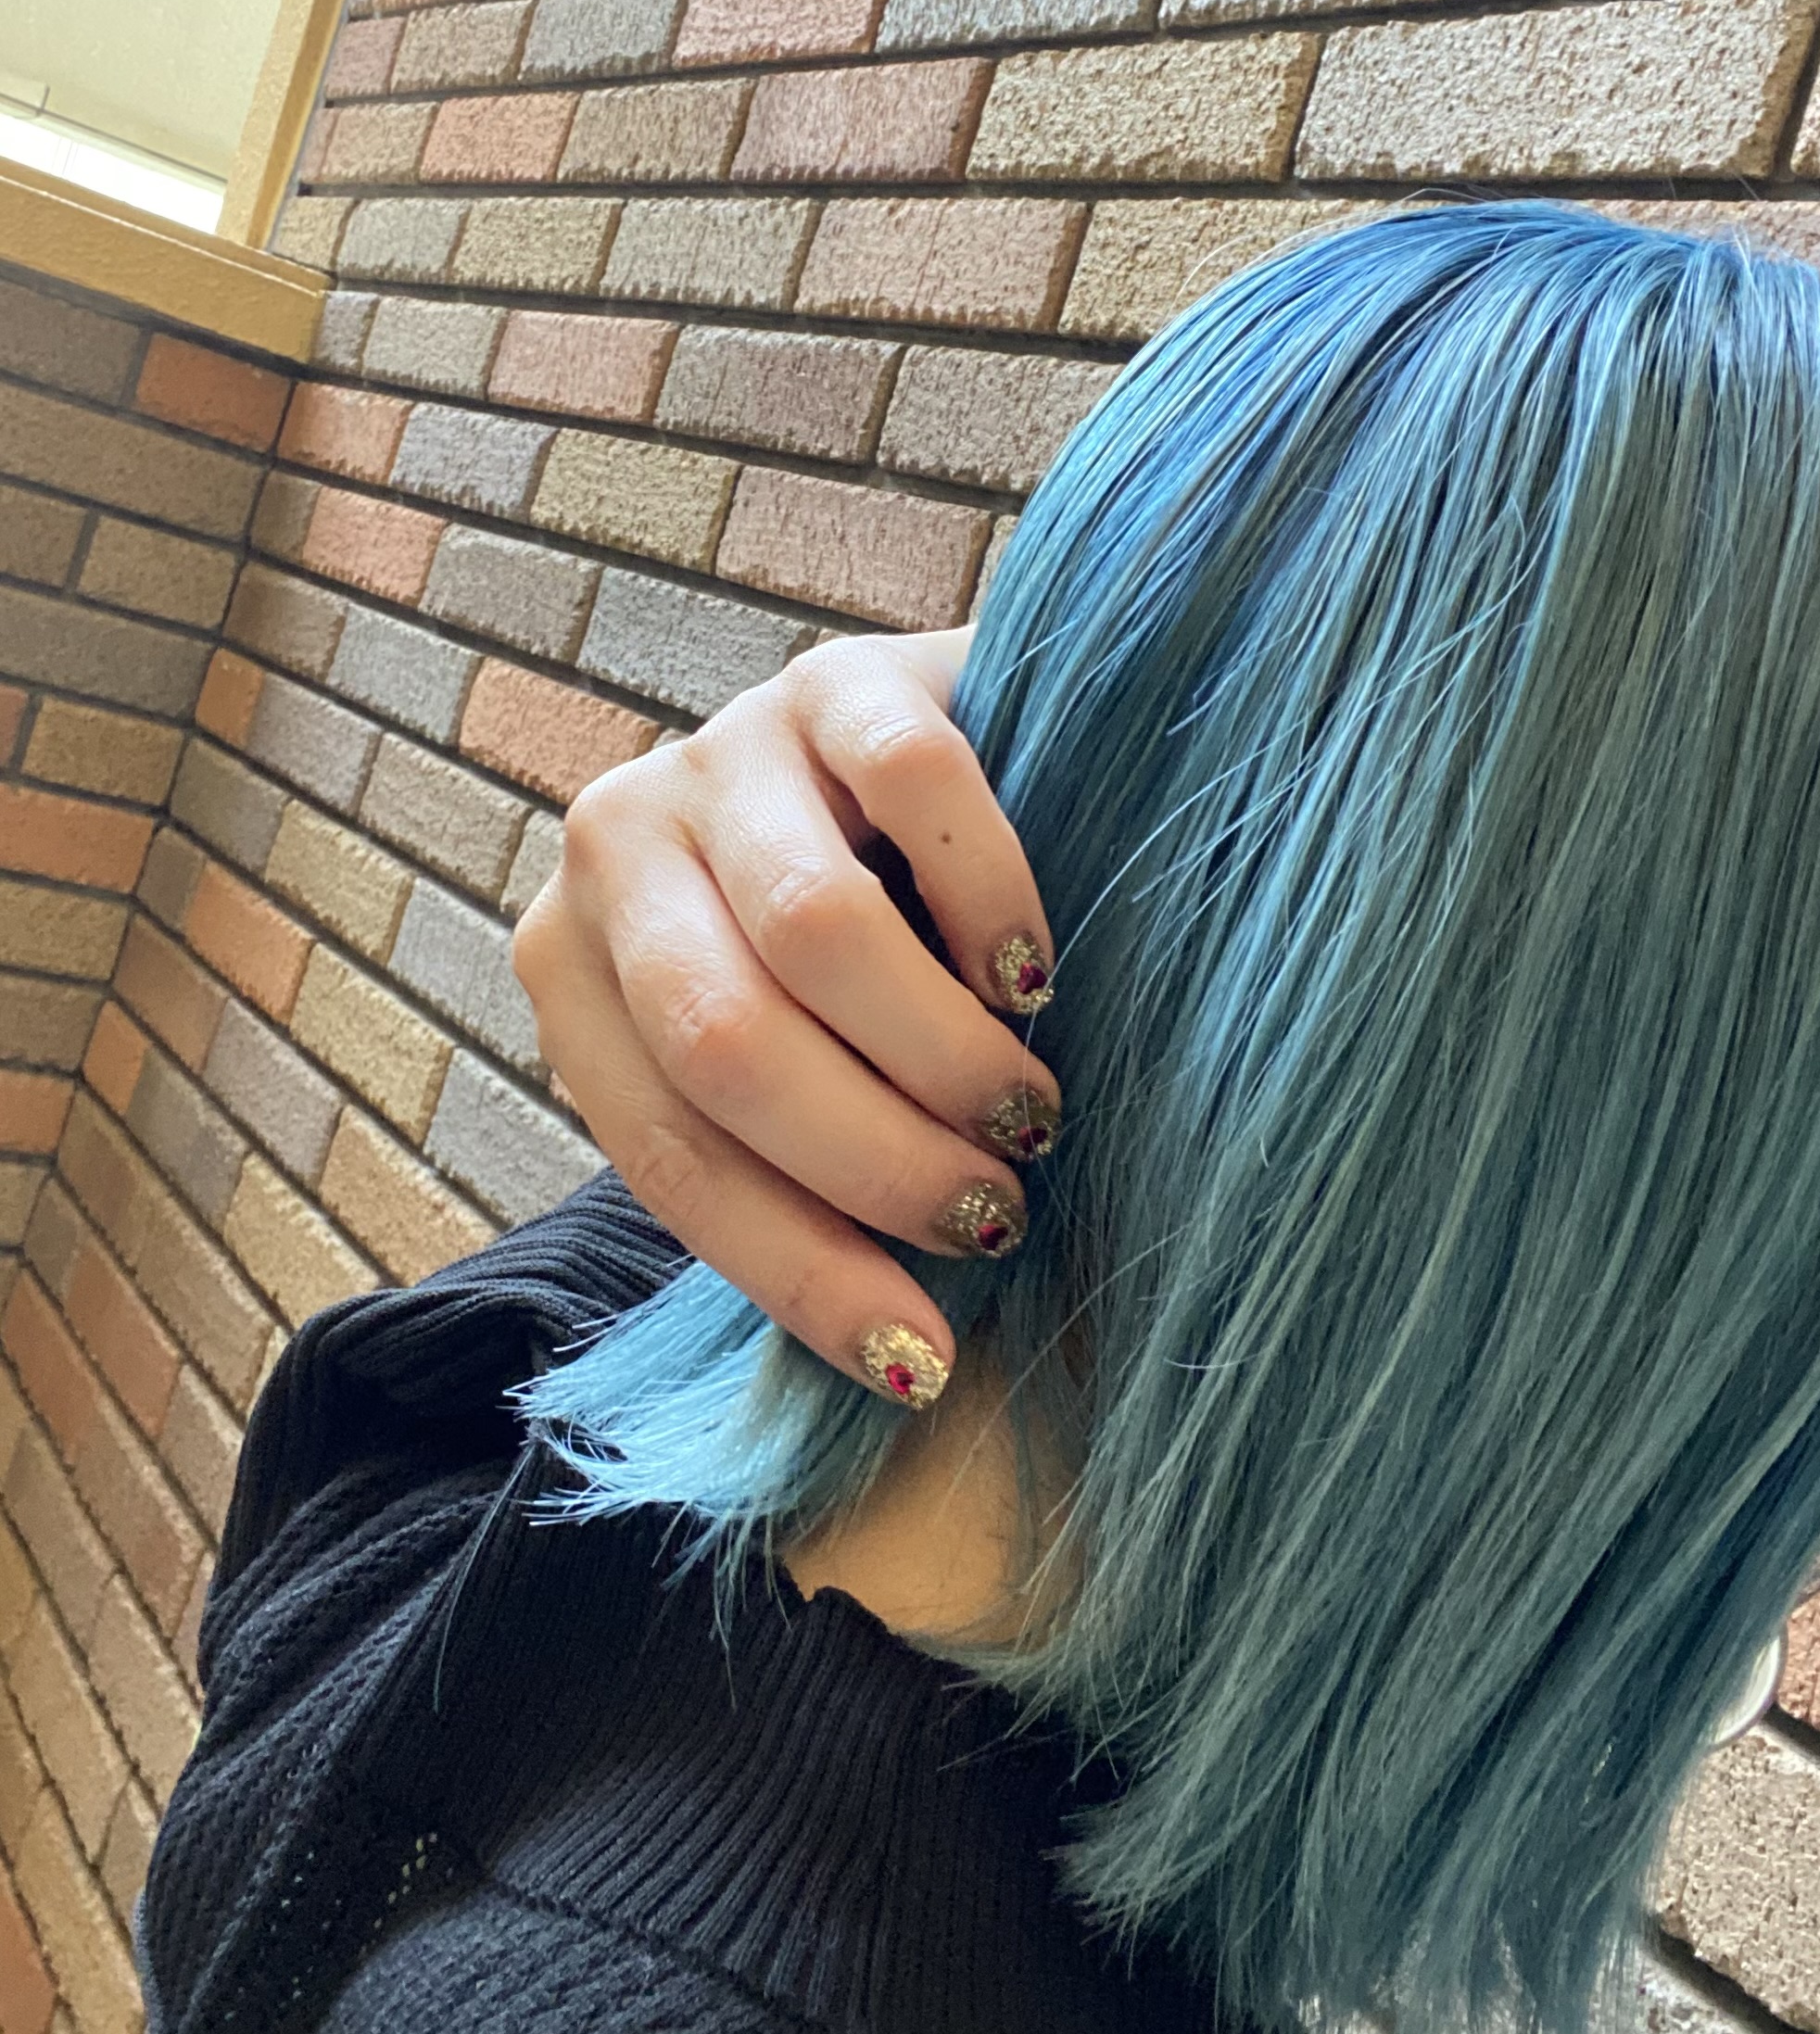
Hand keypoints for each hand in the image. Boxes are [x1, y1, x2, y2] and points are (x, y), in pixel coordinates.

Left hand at [512, 626, 1059, 1404]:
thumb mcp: (791, 1063)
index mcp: (573, 965)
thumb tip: (906, 1358)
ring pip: (813, 929)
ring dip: (939, 1055)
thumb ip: (792, 1169)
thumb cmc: (862, 950)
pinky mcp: (841, 674)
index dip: (798, 1269)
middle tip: (992, 1214)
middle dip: (872, 1161)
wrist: (938, 751)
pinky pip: (918, 792)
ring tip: (1027, 1115)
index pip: (666, 1149)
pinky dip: (989, 903)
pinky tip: (1032, 976)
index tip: (924, 1354)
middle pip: (726, 1042)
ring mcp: (724, 745)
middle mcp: (615, 844)